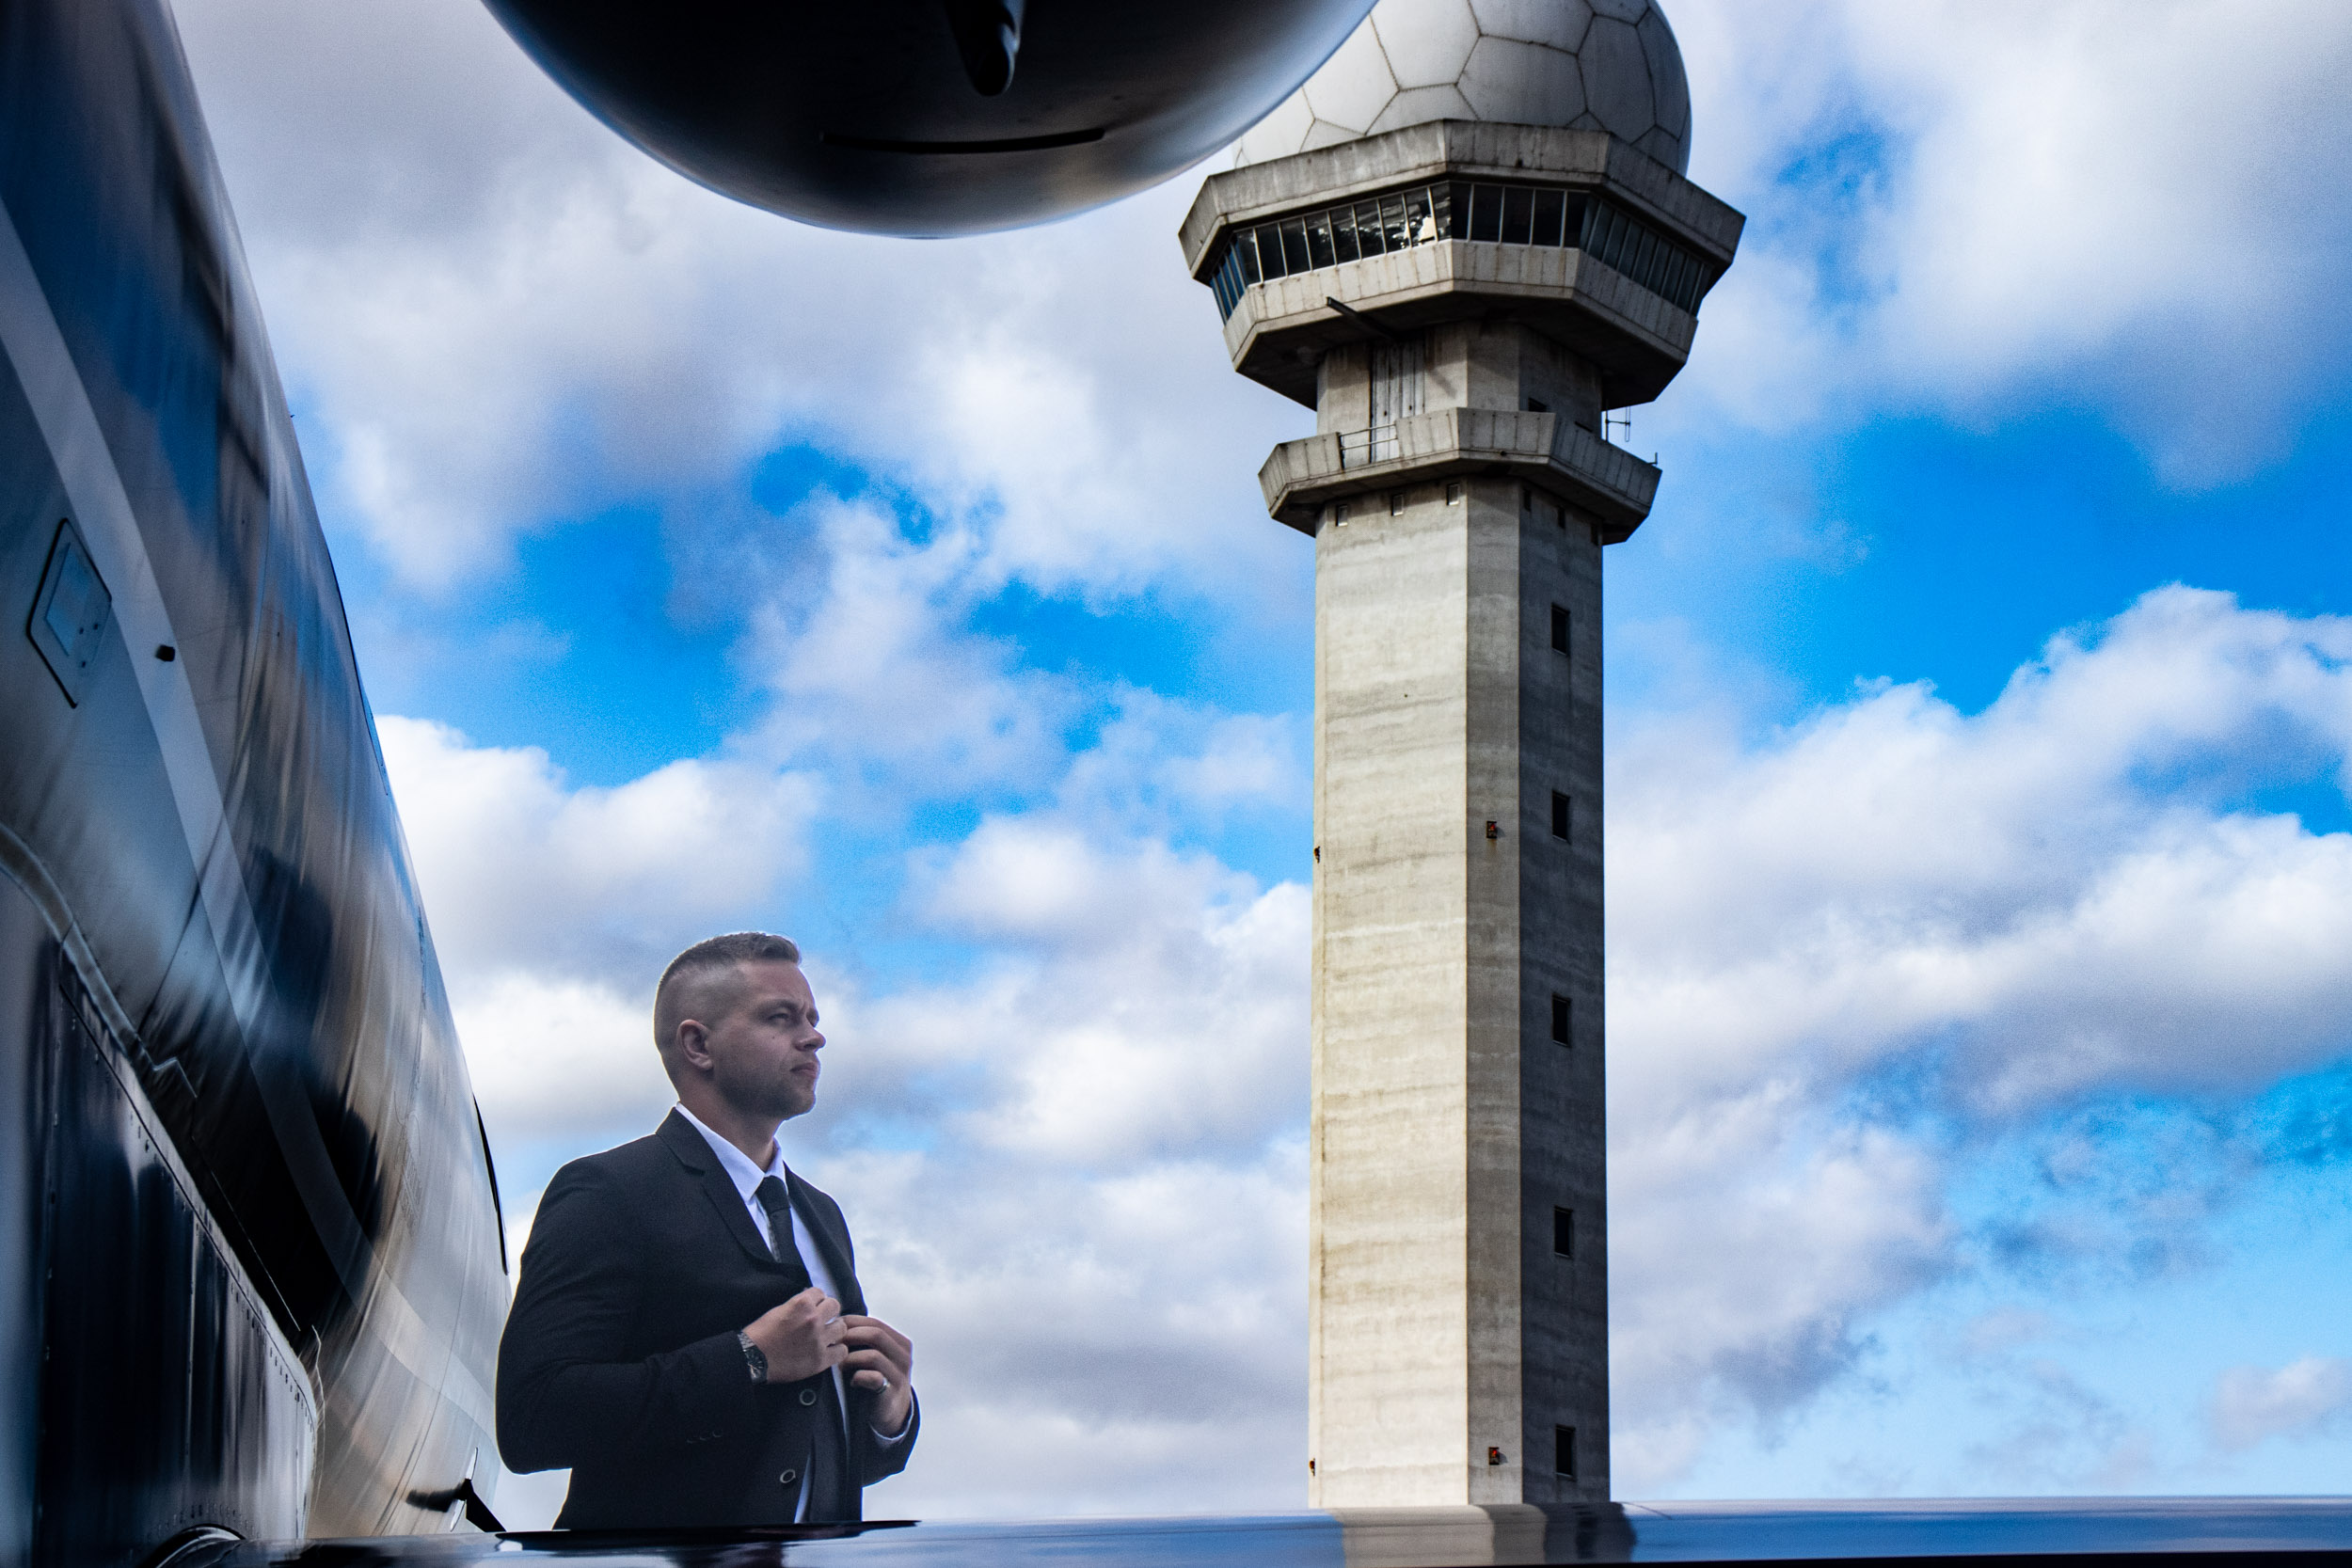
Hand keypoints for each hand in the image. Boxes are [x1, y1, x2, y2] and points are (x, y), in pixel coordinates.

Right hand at [744, 1287, 844, 1383]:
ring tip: (827, 1336)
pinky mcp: (820, 1359)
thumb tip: (810, 1302)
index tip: (815, 1307)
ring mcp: (818, 1339)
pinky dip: (837, 1351)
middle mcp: (813, 1319)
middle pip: (835, 1306)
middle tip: (823, 1320)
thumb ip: (797, 1305)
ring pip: (842, 1328)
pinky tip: (830, 1351)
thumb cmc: (760, 1334)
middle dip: (829, 1312)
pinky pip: (841, 1351)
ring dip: (835, 1331)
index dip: (817, 1300)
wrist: (752, 1358)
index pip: (820, 1292)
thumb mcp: (778, 1310)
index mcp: (801, 1304)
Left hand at [840, 1315, 913, 1434]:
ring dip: (850, 1358)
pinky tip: (852, 1381)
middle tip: (832, 1343)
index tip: (833, 1328)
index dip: (852, 1323)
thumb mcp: (875, 1356)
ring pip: (873, 1356)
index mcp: (900, 1343)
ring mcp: (899, 1375)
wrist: (889, 1412)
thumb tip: (837, 1322)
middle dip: (850, 1336)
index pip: (875, 1323)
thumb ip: (865, 1341)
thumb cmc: (875, 1379)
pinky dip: (857, 1377)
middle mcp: (904, 1356)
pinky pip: (872, 1378)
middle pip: (876, 1334)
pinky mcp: (890, 1393)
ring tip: (839, 1365)